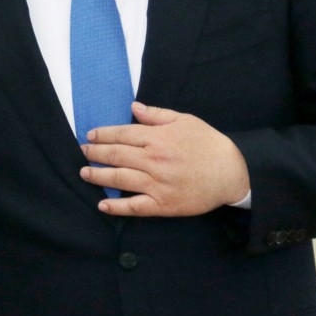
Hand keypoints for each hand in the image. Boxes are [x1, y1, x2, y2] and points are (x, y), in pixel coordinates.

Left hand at [79, 101, 249, 216]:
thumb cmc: (209, 144)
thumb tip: (133, 108)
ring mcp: (157, 184)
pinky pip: (135, 207)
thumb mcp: (184, 121)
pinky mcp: (163, 204)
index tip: (91, 135)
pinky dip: (117, 207)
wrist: (233, 172)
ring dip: (99, 176)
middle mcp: (154, 160)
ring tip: (85, 174)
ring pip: (120, 179)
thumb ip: (156, 115)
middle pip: (116, 155)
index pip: (122, 134)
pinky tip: (103, 205)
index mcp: (158, 138)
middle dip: (95, 153)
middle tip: (83, 153)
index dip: (103, 134)